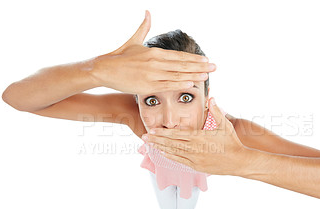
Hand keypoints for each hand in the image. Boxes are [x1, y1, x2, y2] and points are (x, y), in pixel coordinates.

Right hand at [90, 10, 215, 94]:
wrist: (104, 68)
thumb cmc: (121, 56)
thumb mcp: (134, 40)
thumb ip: (144, 27)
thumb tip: (147, 12)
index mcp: (155, 52)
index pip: (180, 56)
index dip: (194, 58)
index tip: (206, 59)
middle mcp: (156, 62)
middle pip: (182, 65)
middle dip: (200, 66)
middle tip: (214, 67)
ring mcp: (152, 74)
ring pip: (178, 75)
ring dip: (194, 76)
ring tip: (207, 76)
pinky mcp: (147, 85)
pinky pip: (167, 85)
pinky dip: (179, 85)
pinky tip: (190, 84)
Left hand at [142, 97, 246, 175]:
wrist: (239, 161)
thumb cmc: (232, 142)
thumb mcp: (225, 124)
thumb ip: (216, 111)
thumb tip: (211, 98)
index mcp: (198, 137)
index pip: (176, 135)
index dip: (162, 133)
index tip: (152, 130)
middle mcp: (194, 149)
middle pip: (171, 144)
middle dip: (156, 140)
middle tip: (144, 137)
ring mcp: (195, 159)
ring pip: (173, 153)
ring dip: (160, 149)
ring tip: (149, 145)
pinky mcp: (197, 167)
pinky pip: (180, 161)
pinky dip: (170, 157)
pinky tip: (163, 154)